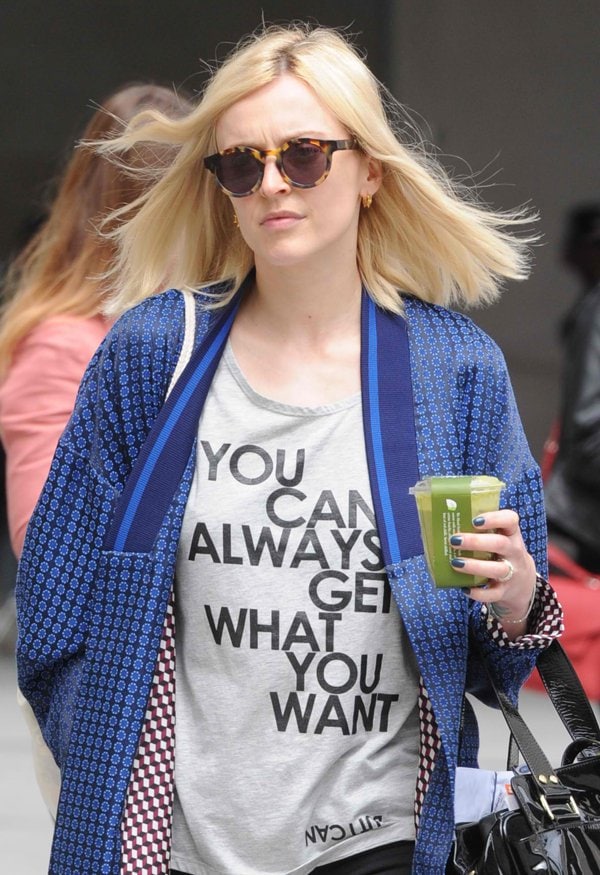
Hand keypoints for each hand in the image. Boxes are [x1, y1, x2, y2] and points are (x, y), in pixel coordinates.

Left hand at [448, 509, 536, 629]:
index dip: (494, 518)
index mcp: (511, 534)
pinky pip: (493, 594)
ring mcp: (512, 573)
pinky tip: (464, 588)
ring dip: (474, 566)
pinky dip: (478, 593)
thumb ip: (480, 531)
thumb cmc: (501, 554)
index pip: (510, 520)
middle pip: (500, 544)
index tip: (474, 521)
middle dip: (476, 541)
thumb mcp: (499, 538)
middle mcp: (514, 552)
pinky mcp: (505, 591)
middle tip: (454, 540)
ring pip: (497, 569)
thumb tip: (445, 524)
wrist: (521, 583)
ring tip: (455, 562)